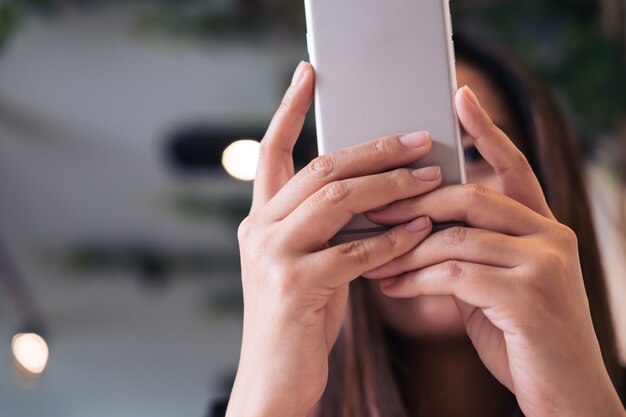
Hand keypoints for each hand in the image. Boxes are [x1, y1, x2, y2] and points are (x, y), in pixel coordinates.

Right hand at [226, 61, 443, 416]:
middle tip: (417, 139)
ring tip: (430, 179)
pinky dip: (393, 240)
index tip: (309, 74)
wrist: (275, 377)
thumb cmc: (299, 317)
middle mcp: (259, 229)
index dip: (289, 110)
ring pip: (337, 201)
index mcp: (260, 219)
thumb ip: (327, 227)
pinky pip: (354, 252)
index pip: (271, 150)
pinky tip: (421, 232)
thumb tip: (378, 191)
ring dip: (389, 187)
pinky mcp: (294, 287)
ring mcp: (272, 256)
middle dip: (373, 150)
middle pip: (320, 169)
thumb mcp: (308, 262)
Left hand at [363, 86, 624, 416]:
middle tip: (369, 208)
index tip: (460, 96)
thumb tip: (409, 230)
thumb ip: (465, 252)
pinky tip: (389, 286)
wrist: (562, 393)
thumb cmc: (519, 336)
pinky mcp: (529, 297)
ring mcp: (544, 264)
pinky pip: (456, 274)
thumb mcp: (492, 285)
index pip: (513, 167)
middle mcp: (550, 235)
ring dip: (406, 247)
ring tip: (369, 257)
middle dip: (414, 202)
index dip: (488, 130)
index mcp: (542, 226)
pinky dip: (415, 278)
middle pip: (471, 197)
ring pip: (457, 236)